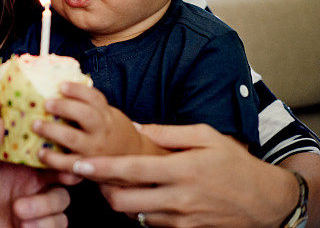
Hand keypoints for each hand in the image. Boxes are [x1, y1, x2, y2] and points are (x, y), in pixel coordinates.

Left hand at [0, 117, 76, 227]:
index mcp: (7, 155)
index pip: (39, 143)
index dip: (55, 144)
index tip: (58, 148)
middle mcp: (23, 175)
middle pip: (60, 169)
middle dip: (63, 174)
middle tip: (61, 178)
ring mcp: (30, 200)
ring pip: (61, 197)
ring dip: (46, 205)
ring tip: (18, 210)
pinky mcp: (32, 223)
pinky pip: (56, 222)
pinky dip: (44, 224)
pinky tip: (21, 225)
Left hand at [33, 82, 163, 170]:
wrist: (131, 158)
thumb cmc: (110, 131)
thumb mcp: (106, 114)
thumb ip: (89, 104)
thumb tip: (59, 85)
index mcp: (106, 114)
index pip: (94, 98)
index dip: (78, 90)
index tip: (62, 85)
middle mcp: (101, 130)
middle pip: (84, 115)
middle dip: (64, 108)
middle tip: (46, 103)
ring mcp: (94, 150)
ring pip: (73, 139)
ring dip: (53, 131)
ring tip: (36, 124)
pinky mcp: (88, 168)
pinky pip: (68, 163)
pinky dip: (53, 159)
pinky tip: (40, 152)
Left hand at [70, 123, 298, 226]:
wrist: (266, 201)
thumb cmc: (235, 164)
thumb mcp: (206, 137)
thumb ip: (169, 133)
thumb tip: (139, 128)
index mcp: (181, 169)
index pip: (131, 170)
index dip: (101, 168)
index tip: (79, 163)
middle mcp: (178, 197)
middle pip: (123, 201)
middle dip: (101, 189)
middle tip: (92, 174)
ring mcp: (181, 218)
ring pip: (133, 214)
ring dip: (119, 200)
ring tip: (113, 183)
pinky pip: (150, 223)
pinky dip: (138, 211)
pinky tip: (139, 195)